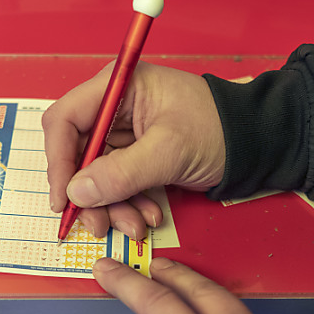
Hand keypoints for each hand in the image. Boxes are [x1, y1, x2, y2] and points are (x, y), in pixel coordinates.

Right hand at [42, 62, 225, 238]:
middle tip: (98, 225)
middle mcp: (114, 106)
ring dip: (111, 206)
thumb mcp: (169, 151)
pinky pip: (116, 184)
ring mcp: (124, 132)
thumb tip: (77, 192)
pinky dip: (128, 204)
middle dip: (88, 193)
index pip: (65, 120)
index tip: (63, 198)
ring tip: (135, 227)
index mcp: (118, 87)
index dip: (58, 161)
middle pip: (76, 153)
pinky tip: (148, 216)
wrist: (255, 143)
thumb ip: (121, 172)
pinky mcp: (135, 154)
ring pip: (95, 175)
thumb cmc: (220, 129)